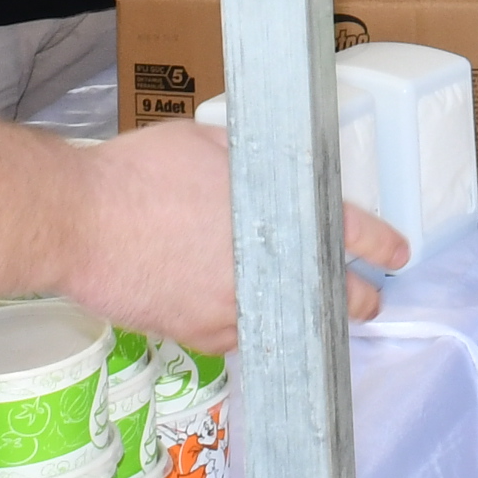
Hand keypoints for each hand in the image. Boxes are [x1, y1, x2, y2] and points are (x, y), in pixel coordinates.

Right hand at [43, 119, 410, 348]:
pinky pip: (234, 333)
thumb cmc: (140, 172)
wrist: (80, 221)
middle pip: (335, 296)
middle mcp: (272, 269)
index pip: (355, 233)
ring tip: (285, 299)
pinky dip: (239, 320)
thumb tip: (268, 166)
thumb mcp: (210, 143)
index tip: (397, 255)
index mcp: (285, 213)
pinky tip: (225, 304)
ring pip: (281, 317)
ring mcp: (236, 308)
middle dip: (357, 299)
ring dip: (289, 310)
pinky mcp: (198, 334)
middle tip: (367, 301)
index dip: (381, 245)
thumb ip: (253, 162)